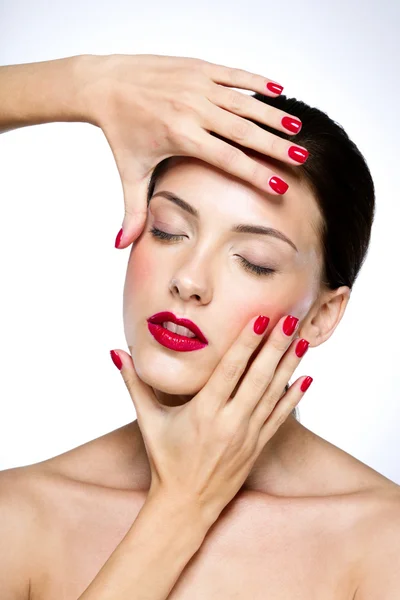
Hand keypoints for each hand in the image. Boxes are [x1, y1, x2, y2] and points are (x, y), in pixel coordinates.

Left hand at [82, 54, 306, 247]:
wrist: (104, 84)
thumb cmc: (120, 132)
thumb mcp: (129, 173)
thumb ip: (133, 211)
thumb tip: (122, 246)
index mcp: (180, 136)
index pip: (227, 159)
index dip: (255, 173)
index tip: (280, 185)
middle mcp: (192, 109)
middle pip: (243, 131)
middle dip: (275, 146)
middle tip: (302, 158)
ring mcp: (196, 85)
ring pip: (243, 102)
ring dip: (273, 114)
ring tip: (298, 128)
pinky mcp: (197, 67)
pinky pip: (233, 74)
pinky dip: (256, 81)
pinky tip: (278, 89)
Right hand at [110, 314, 311, 528]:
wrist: (186, 505)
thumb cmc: (165, 459)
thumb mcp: (147, 420)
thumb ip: (133, 383)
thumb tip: (116, 352)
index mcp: (204, 412)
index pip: (230, 370)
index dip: (246, 343)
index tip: (260, 318)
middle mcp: (230, 422)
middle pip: (258, 378)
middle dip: (276, 346)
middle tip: (291, 319)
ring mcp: (247, 435)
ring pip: (273, 394)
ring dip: (289, 366)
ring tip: (303, 340)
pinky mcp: (257, 446)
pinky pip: (279, 417)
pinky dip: (293, 397)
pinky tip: (306, 379)